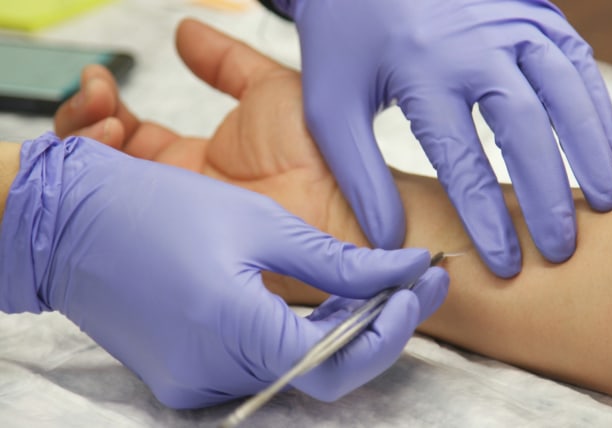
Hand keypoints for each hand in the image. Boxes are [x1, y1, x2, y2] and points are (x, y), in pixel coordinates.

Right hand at [0, 133, 446, 407]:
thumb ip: (334, 264)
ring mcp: (195, 382)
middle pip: (320, 369)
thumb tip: (401, 273)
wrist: (69, 226)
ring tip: (373, 284)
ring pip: (292, 367)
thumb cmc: (158, 209)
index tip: (418, 286)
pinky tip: (317, 299)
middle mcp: (212, 373)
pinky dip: (294, 335)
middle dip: (373, 326)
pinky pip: (259, 363)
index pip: (335, 361)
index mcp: (231, 330)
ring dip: (336, 329)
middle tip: (412, 282)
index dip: (386, 329)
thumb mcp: (258, 224)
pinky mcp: (185, 376)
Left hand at [268, 0, 611, 276]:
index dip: (487, 218)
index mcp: (422, 71)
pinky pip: (577, 60)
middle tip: (561, 249)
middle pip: (526, 128)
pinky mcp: (533, 12)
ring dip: (588, 150)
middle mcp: (475, 44)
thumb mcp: (333, 108)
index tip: (505, 264)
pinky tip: (606, 147)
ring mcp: (511, 23)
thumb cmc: (346, 45)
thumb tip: (390, 242)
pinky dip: (596, 106)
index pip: (463, 160)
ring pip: (564, 91)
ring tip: (604, 204)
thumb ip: (359, 175)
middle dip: (547, 194)